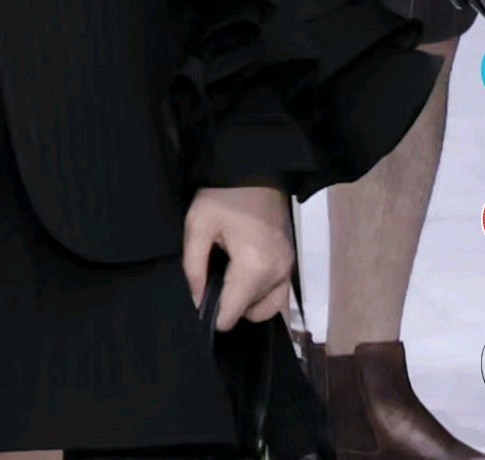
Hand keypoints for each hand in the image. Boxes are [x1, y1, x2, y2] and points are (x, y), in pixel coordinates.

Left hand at [179, 184, 294, 328]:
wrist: (255, 169)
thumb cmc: (222, 196)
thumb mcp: (198, 226)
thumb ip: (194, 268)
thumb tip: (197, 302)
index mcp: (254, 267)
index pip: (233, 313)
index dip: (213, 316)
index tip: (199, 303)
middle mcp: (277, 274)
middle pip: (250, 313)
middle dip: (228, 306)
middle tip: (209, 283)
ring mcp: (288, 269)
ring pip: (266, 307)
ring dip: (246, 304)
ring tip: (225, 281)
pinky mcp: (291, 262)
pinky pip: (278, 295)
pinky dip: (262, 296)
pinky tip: (243, 279)